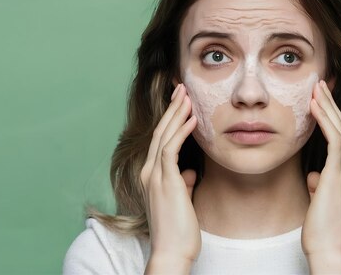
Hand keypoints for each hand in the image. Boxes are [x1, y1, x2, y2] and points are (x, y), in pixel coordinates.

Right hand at [140, 83, 200, 264]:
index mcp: (151, 175)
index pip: (159, 140)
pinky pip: (171, 148)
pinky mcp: (165, 181)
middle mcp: (149, 172)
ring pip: (164, 136)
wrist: (172, 252)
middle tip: (181, 89)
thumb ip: (182, 183)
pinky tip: (191, 118)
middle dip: (171, 109)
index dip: (169, 119)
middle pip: (159, 132)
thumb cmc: (178, 230)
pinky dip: (181, 131)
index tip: (180, 103)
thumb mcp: (181, 200)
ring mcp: (155, 176)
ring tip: (187, 96)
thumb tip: (189, 172)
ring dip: (176, 114)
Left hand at [301, 80, 340, 264]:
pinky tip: (314, 106)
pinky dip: (324, 119)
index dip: (332, 115)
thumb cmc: (322, 227)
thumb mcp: (323, 200)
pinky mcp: (339, 172)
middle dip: (330, 103)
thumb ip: (321, 184)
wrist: (328, 247)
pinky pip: (334, 138)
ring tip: (316, 87)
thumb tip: (314, 176)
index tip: (320, 99)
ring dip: (327, 105)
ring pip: (339, 127)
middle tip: (319, 84)